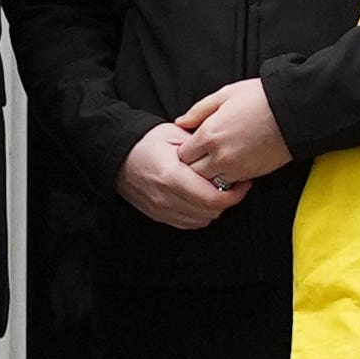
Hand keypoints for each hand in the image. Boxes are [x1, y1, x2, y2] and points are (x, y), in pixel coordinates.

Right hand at [117, 122, 245, 232]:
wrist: (116, 155)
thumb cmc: (146, 141)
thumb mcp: (174, 134)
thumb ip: (200, 148)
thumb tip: (225, 158)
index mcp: (171, 176)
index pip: (212, 198)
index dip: (234, 194)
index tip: (243, 183)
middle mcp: (165, 197)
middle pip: (210, 212)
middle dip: (227, 200)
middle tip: (234, 185)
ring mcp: (160, 209)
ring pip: (201, 220)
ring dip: (214, 208)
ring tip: (218, 190)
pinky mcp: (157, 216)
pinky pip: (188, 223)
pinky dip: (200, 214)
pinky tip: (201, 198)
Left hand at [177, 77, 294, 186]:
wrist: (293, 112)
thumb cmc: (260, 98)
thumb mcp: (225, 94)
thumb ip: (198, 111)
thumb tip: (180, 123)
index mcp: (209, 133)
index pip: (182, 155)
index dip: (184, 150)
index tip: (190, 145)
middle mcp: (219, 155)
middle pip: (192, 173)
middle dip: (192, 167)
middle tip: (199, 157)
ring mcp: (235, 168)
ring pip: (209, 183)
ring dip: (208, 176)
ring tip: (214, 163)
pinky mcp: (250, 175)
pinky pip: (228, 185)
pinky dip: (225, 180)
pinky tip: (229, 167)